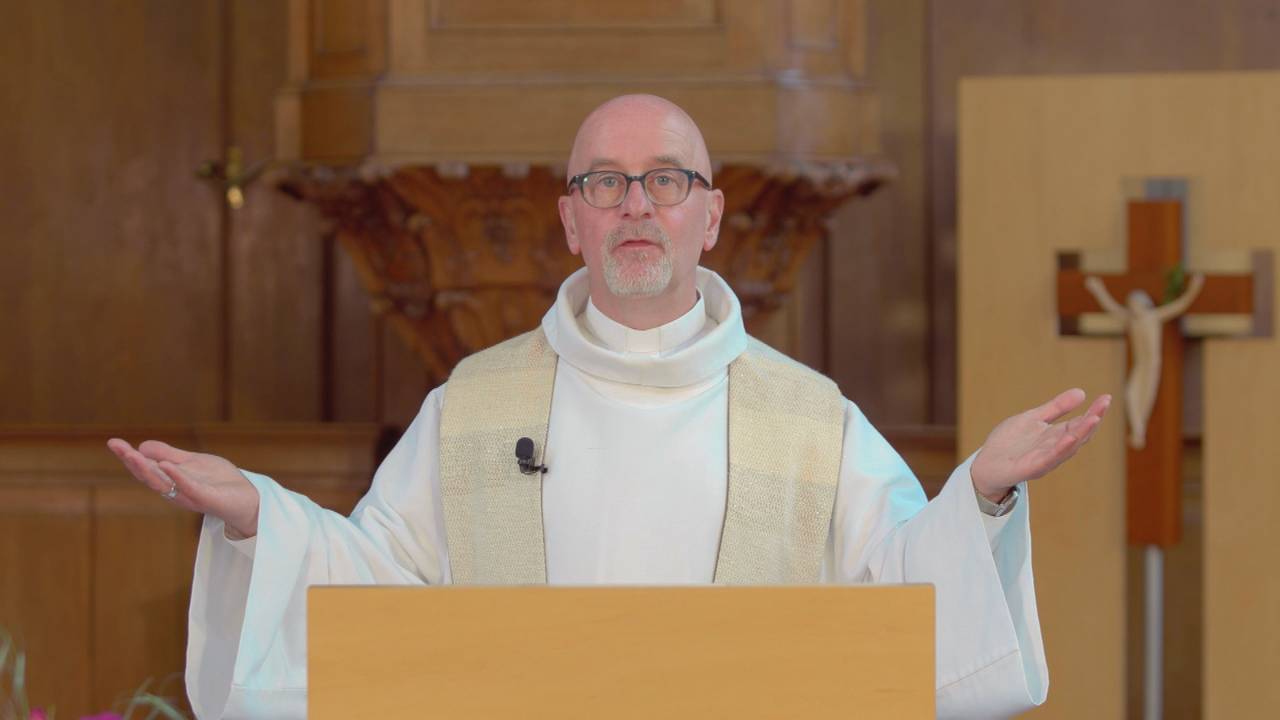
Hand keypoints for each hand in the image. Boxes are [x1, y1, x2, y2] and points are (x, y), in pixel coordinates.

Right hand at [106, 438, 259, 538]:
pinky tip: (167, 465)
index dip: (129, 456)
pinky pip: (190, 488)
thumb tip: (143, 446)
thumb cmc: (221, 482)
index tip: (113, 442)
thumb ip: (170, 454)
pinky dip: (178, 477)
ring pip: (164, 484)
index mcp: (172, 481)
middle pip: (149, 477)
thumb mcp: (192, 462)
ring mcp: (191, 495)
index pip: (146, 468)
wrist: (248, 500)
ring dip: (148, 469)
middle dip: (132, 462)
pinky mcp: (207, 499)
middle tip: (116, 447)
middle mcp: (176, 490)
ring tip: (133, 454)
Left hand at [971, 389, 1110, 500]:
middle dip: (1092, 420)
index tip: (1106, 398)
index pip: (1079, 423)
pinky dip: (1061, 449)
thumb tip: (1082, 392)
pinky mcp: (1031, 468)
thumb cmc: (1009, 443)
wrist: (986, 464)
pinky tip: (1070, 438)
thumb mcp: (1033, 418)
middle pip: (1078, 434)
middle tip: (1104, 404)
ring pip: (1067, 447)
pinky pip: (1049, 459)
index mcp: (1056, 436)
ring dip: (1081, 433)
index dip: (1094, 412)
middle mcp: (1054, 449)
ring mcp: (1044, 459)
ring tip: (1094, 418)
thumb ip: (1056, 408)